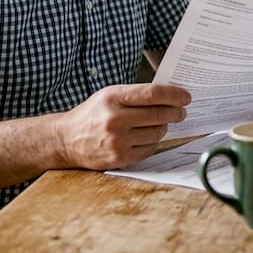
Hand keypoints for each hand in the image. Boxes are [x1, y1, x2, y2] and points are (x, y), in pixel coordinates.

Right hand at [55, 84, 190, 170]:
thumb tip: (169, 96)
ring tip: (162, 123)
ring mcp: (118, 141)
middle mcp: (115, 119)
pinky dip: (153, 142)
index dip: (174, 95)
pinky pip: (150, 149)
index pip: (153, 94)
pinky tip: (148, 136)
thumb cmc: (93, 114)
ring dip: (164, 128)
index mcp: (113, 98)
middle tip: (181, 111)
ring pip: (157, 133)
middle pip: (159, 115)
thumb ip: (135, 95)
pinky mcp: (120, 158)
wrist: (66, 140)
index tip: (186, 97)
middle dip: (176, 112)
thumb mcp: (109, 95)